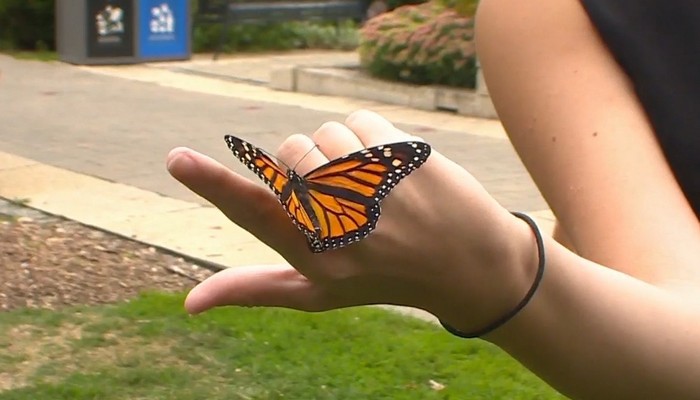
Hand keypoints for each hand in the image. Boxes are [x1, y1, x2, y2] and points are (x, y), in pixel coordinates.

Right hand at [167, 110, 536, 331]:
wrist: (468, 264)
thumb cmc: (380, 277)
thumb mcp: (317, 293)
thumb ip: (254, 289)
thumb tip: (187, 306)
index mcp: (315, 259)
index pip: (254, 216)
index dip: (212, 186)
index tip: (178, 160)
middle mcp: (343, 225)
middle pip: (289, 152)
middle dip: (305, 161)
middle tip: (341, 193)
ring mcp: (380, 190)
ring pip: (325, 132)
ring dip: (339, 150)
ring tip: (372, 187)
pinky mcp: (409, 160)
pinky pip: (360, 120)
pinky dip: (369, 136)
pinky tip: (392, 171)